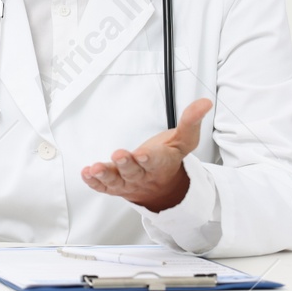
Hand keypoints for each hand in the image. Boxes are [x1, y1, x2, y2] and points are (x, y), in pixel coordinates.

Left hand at [80, 98, 212, 211]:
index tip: (143, 154)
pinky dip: (94, 182)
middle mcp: (143, 175)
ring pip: (116, 181)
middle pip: (134, 171)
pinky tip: (86, 174)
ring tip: (95, 168)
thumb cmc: (168, 159)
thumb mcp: (183, 140)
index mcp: (161, 164)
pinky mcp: (114, 187)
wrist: (162, 188)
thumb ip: (191, 121)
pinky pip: (103, 187)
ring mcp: (127, 183)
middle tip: (118, 155)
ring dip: (104, 175)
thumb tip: (205, 102)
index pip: (156, 161)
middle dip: (125, 164)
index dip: (150, 158)